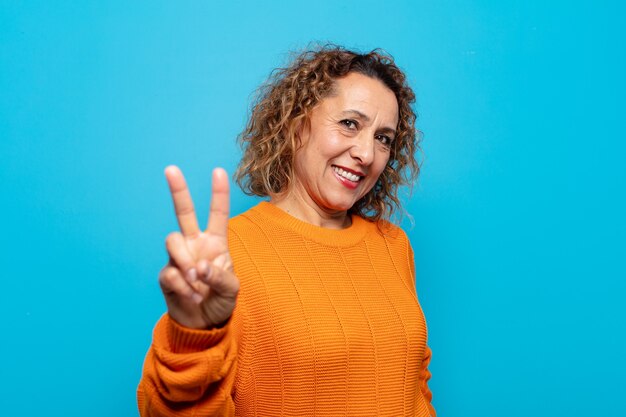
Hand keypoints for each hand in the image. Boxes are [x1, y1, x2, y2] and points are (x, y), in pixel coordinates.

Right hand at [158, 166, 239, 328]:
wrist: (203, 324)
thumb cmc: (220, 301)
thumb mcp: (231, 290)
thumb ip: (219, 276)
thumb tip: (199, 267)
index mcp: (216, 243)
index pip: (217, 214)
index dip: (218, 193)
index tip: (218, 171)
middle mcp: (195, 244)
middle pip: (183, 212)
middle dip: (178, 190)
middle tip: (171, 168)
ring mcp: (179, 257)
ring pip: (172, 240)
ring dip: (186, 261)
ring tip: (197, 283)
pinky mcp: (166, 274)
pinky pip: (170, 271)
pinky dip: (183, 286)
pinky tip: (192, 296)